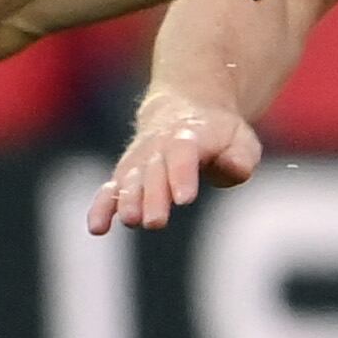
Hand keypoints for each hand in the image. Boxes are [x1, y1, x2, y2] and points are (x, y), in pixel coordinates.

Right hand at [91, 86, 265, 234]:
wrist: (183, 108)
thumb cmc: (219, 134)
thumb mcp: (240, 139)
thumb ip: (239, 157)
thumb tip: (235, 168)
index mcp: (189, 136)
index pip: (182, 154)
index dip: (181, 175)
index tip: (184, 199)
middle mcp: (158, 147)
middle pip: (153, 172)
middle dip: (153, 197)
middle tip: (155, 222)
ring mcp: (139, 160)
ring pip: (131, 181)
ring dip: (129, 201)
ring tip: (131, 221)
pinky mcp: (125, 175)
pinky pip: (110, 190)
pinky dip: (102, 207)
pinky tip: (96, 228)